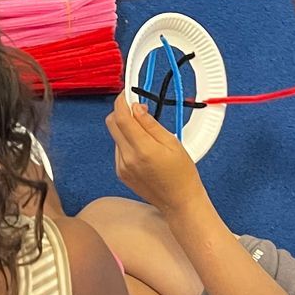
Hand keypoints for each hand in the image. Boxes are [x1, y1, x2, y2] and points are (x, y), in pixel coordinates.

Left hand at [105, 94, 209, 217]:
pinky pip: (118, 149)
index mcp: (142, 149)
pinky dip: (127, 142)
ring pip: (115, 136)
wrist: (179, 201)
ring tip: (147, 135)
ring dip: (126, 128)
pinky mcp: (121, 173)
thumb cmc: (182, 173)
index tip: (127, 93)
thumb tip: (136, 107)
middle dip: (121, 111)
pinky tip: (143, 149)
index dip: (121, 101)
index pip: (122, 117)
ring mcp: (122, 167)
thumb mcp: (172, 143)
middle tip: (138, 109)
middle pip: (112, 124)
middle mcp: (127, 158)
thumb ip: (151, 124)